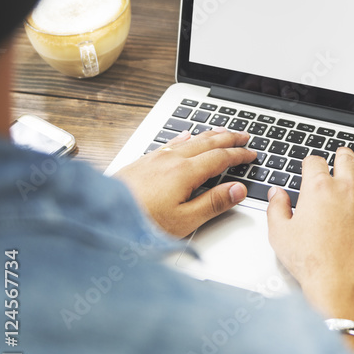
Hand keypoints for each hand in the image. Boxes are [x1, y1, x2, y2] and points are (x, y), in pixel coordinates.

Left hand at [114, 128, 254, 236]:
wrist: (101, 216)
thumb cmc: (141, 222)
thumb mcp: (184, 220)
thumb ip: (213, 203)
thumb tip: (237, 189)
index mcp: (185, 172)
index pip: (220, 158)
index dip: (239, 155)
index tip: (252, 154)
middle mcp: (171, 159)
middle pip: (207, 142)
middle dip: (229, 138)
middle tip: (245, 136)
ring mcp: (155, 158)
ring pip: (190, 139)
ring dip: (210, 134)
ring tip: (223, 131)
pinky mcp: (142, 161)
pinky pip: (172, 142)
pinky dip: (186, 137)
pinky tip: (186, 135)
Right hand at [267, 148, 353, 324]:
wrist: (343, 286)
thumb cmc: (313, 265)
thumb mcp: (280, 235)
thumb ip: (277, 208)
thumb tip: (277, 194)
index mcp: (318, 189)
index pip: (314, 162)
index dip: (310, 162)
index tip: (309, 165)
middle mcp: (345, 190)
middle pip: (345, 160)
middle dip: (340, 155)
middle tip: (340, 154)